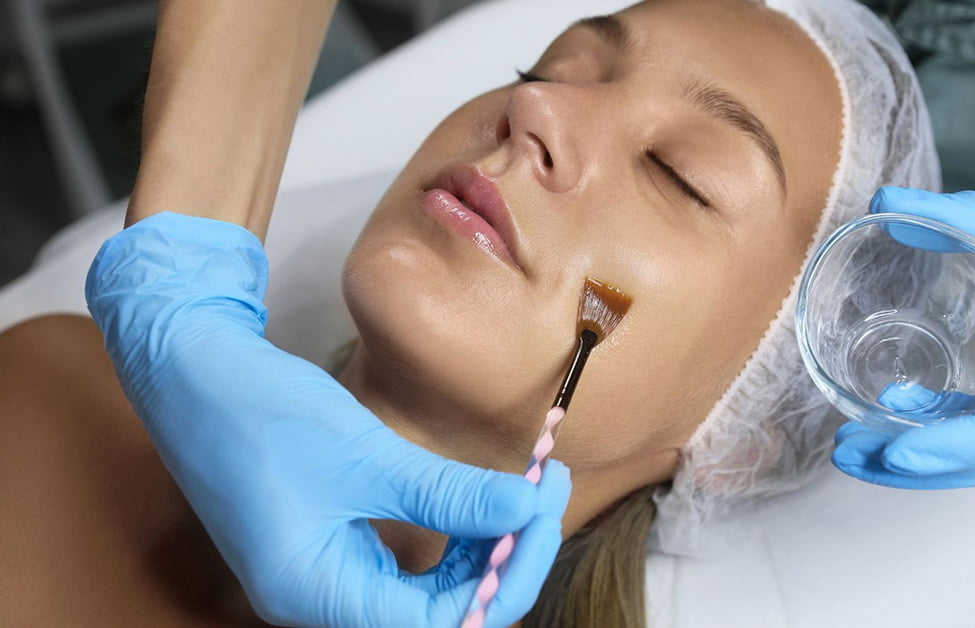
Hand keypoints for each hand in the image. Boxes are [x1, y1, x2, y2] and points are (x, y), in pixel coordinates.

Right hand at [86, 212, 568, 627]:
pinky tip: (482, 497)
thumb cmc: (259, 411)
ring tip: (529, 488)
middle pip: (436, 611)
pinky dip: (451, 532)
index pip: (434, 622)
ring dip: (483, 544)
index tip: (543, 515)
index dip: (502, 578)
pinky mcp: (329, 542)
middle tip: (548, 491)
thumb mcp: (364, 454)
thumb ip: (447, 494)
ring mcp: (322, 572)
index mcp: (314, 592)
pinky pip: (406, 560)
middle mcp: (318, 596)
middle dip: (503, 557)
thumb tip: (524, 513)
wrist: (189, 371)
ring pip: (427, 589)